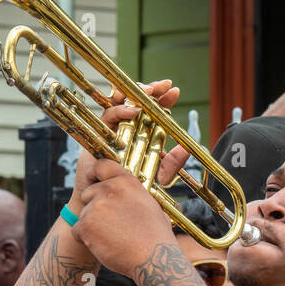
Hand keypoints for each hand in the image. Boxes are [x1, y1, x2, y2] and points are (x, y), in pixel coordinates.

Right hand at [71, 80, 180, 208]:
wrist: (107, 198)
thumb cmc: (131, 188)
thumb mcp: (158, 176)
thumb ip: (173, 164)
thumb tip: (185, 149)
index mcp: (144, 133)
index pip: (155, 110)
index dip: (164, 99)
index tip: (175, 91)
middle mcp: (128, 126)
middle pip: (138, 100)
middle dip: (151, 90)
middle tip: (163, 87)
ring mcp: (114, 127)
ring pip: (121, 101)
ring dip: (134, 94)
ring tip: (148, 94)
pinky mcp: (99, 132)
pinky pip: (108, 116)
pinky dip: (120, 111)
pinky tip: (132, 112)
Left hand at [72, 158, 176, 277]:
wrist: (153, 259)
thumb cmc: (155, 236)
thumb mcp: (150, 204)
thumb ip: (132, 193)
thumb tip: (124, 192)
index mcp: (126, 182)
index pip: (101, 165)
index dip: (95, 174)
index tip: (94, 181)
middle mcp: (109, 189)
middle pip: (88, 193)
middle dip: (94, 207)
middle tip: (111, 224)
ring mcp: (95, 207)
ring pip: (83, 214)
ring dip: (92, 226)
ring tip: (113, 237)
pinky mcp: (85, 224)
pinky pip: (76, 230)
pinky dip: (86, 240)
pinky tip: (105, 245)